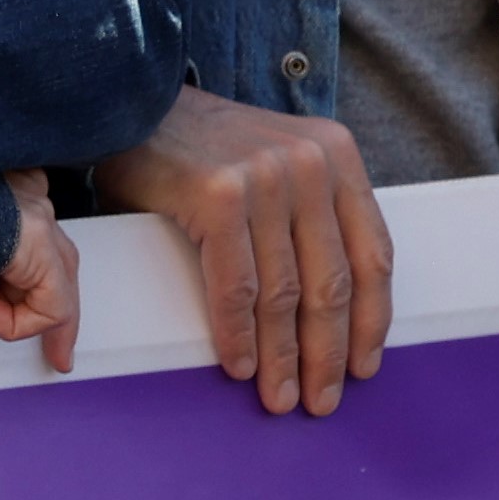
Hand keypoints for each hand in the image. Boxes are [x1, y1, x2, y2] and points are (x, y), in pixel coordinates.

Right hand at [92, 84, 392, 412]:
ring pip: (285, 293)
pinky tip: (238, 365)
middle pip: (332, 282)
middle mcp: (310, 164)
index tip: (363, 365)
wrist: (126, 99)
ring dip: (283, 356)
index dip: (371, 320)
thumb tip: (323, 305)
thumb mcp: (270, 161)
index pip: (372, 254)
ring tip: (280, 396)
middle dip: (328, 353)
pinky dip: (238, 334)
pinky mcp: (219, 196)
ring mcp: (265, 178)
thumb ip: (304, 211)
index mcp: (336, 155)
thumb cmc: (193, 145)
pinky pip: (236, 285)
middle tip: (321, 400)